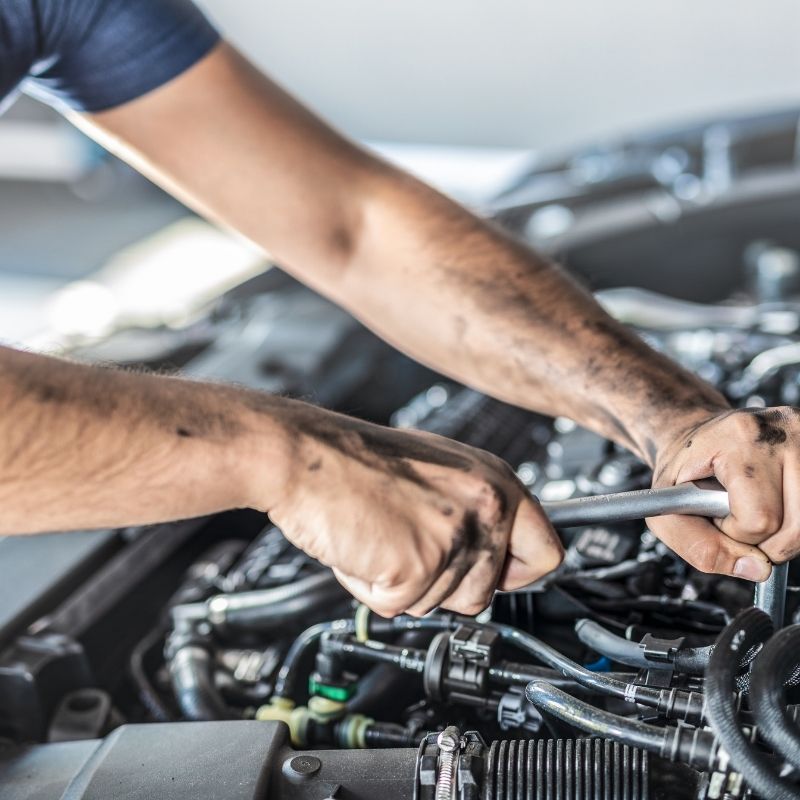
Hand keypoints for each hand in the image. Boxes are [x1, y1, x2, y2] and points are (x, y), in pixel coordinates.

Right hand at [265, 408, 563, 616]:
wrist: (305, 455)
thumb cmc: (357, 459)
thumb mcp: (438, 471)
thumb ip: (474, 511)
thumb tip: (494, 554)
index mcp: (495, 481)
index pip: (547, 553)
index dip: (515, 574)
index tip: (494, 577)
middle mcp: (485, 507)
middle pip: (486, 594)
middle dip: (442, 585)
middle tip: (407, 547)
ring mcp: (454, 538)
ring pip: (438, 605)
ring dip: (402, 585)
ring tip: (379, 536)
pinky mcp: (418, 566)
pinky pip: (397, 607)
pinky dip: (371, 588)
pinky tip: (361, 547)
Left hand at [648, 407, 799, 580]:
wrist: (695, 437)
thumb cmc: (682, 469)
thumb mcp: (667, 507)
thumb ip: (699, 545)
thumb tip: (756, 569)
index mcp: (740, 437)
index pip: (759, 519)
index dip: (734, 532)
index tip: (715, 513)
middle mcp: (781, 431)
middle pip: (795, 528)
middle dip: (761, 538)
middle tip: (736, 515)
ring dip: (781, 532)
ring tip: (754, 508)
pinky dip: (794, 520)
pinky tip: (774, 503)